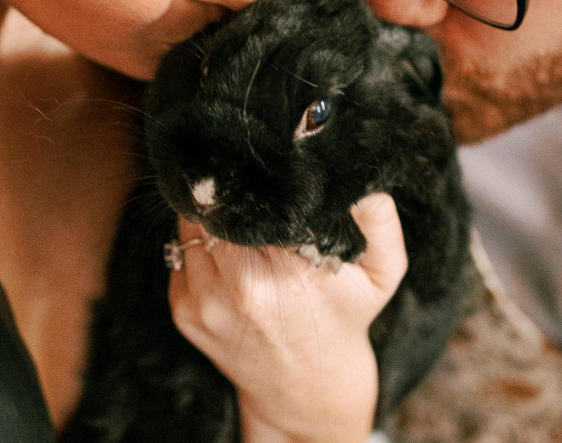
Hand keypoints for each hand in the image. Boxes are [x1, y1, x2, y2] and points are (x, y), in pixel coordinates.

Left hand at [169, 193, 406, 441]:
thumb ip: (378, 219)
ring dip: (210, 218)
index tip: (270, 173)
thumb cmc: (346, 317)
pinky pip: (179, 253)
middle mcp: (235, 290)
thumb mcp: (382, 271)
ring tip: (242, 225)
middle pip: (212, 209)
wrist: (306, 387)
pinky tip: (230, 258)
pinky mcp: (182, 311)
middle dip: (231, 196)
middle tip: (254, 192)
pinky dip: (199, 245)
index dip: (256, 181)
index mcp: (284, 275)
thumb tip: (356, 179)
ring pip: (189, 227)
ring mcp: (202, 303)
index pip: (249, 202)